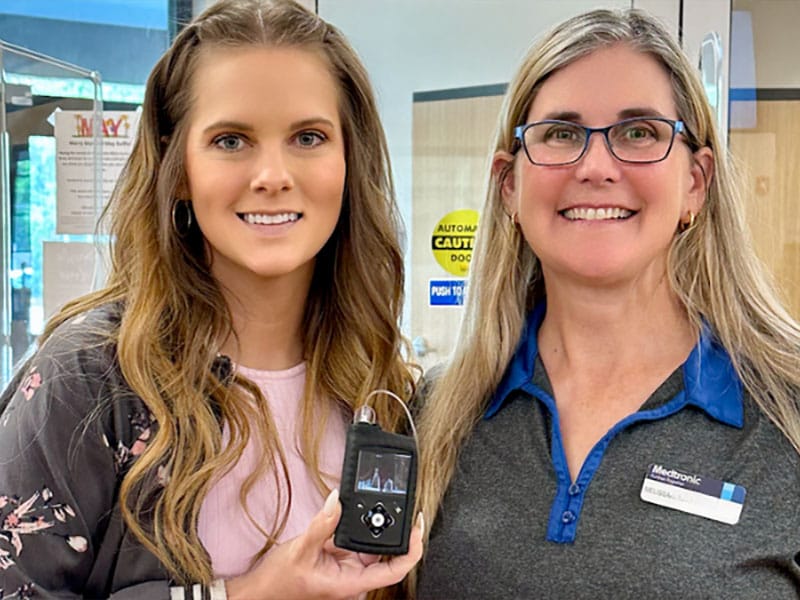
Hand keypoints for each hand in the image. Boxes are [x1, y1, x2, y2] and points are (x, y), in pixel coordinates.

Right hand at [225, 489, 423, 599]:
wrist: (260, 592)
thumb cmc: (279, 583)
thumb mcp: (300, 551)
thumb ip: (321, 525)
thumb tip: (337, 500)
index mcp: (350, 583)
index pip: (395, 570)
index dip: (412, 549)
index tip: (416, 526)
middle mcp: (352, 577)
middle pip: (386, 554)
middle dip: (394, 529)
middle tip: (400, 503)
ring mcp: (345, 568)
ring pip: (369, 545)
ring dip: (373, 525)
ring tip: (378, 501)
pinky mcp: (336, 559)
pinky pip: (352, 540)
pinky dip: (356, 524)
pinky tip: (354, 509)